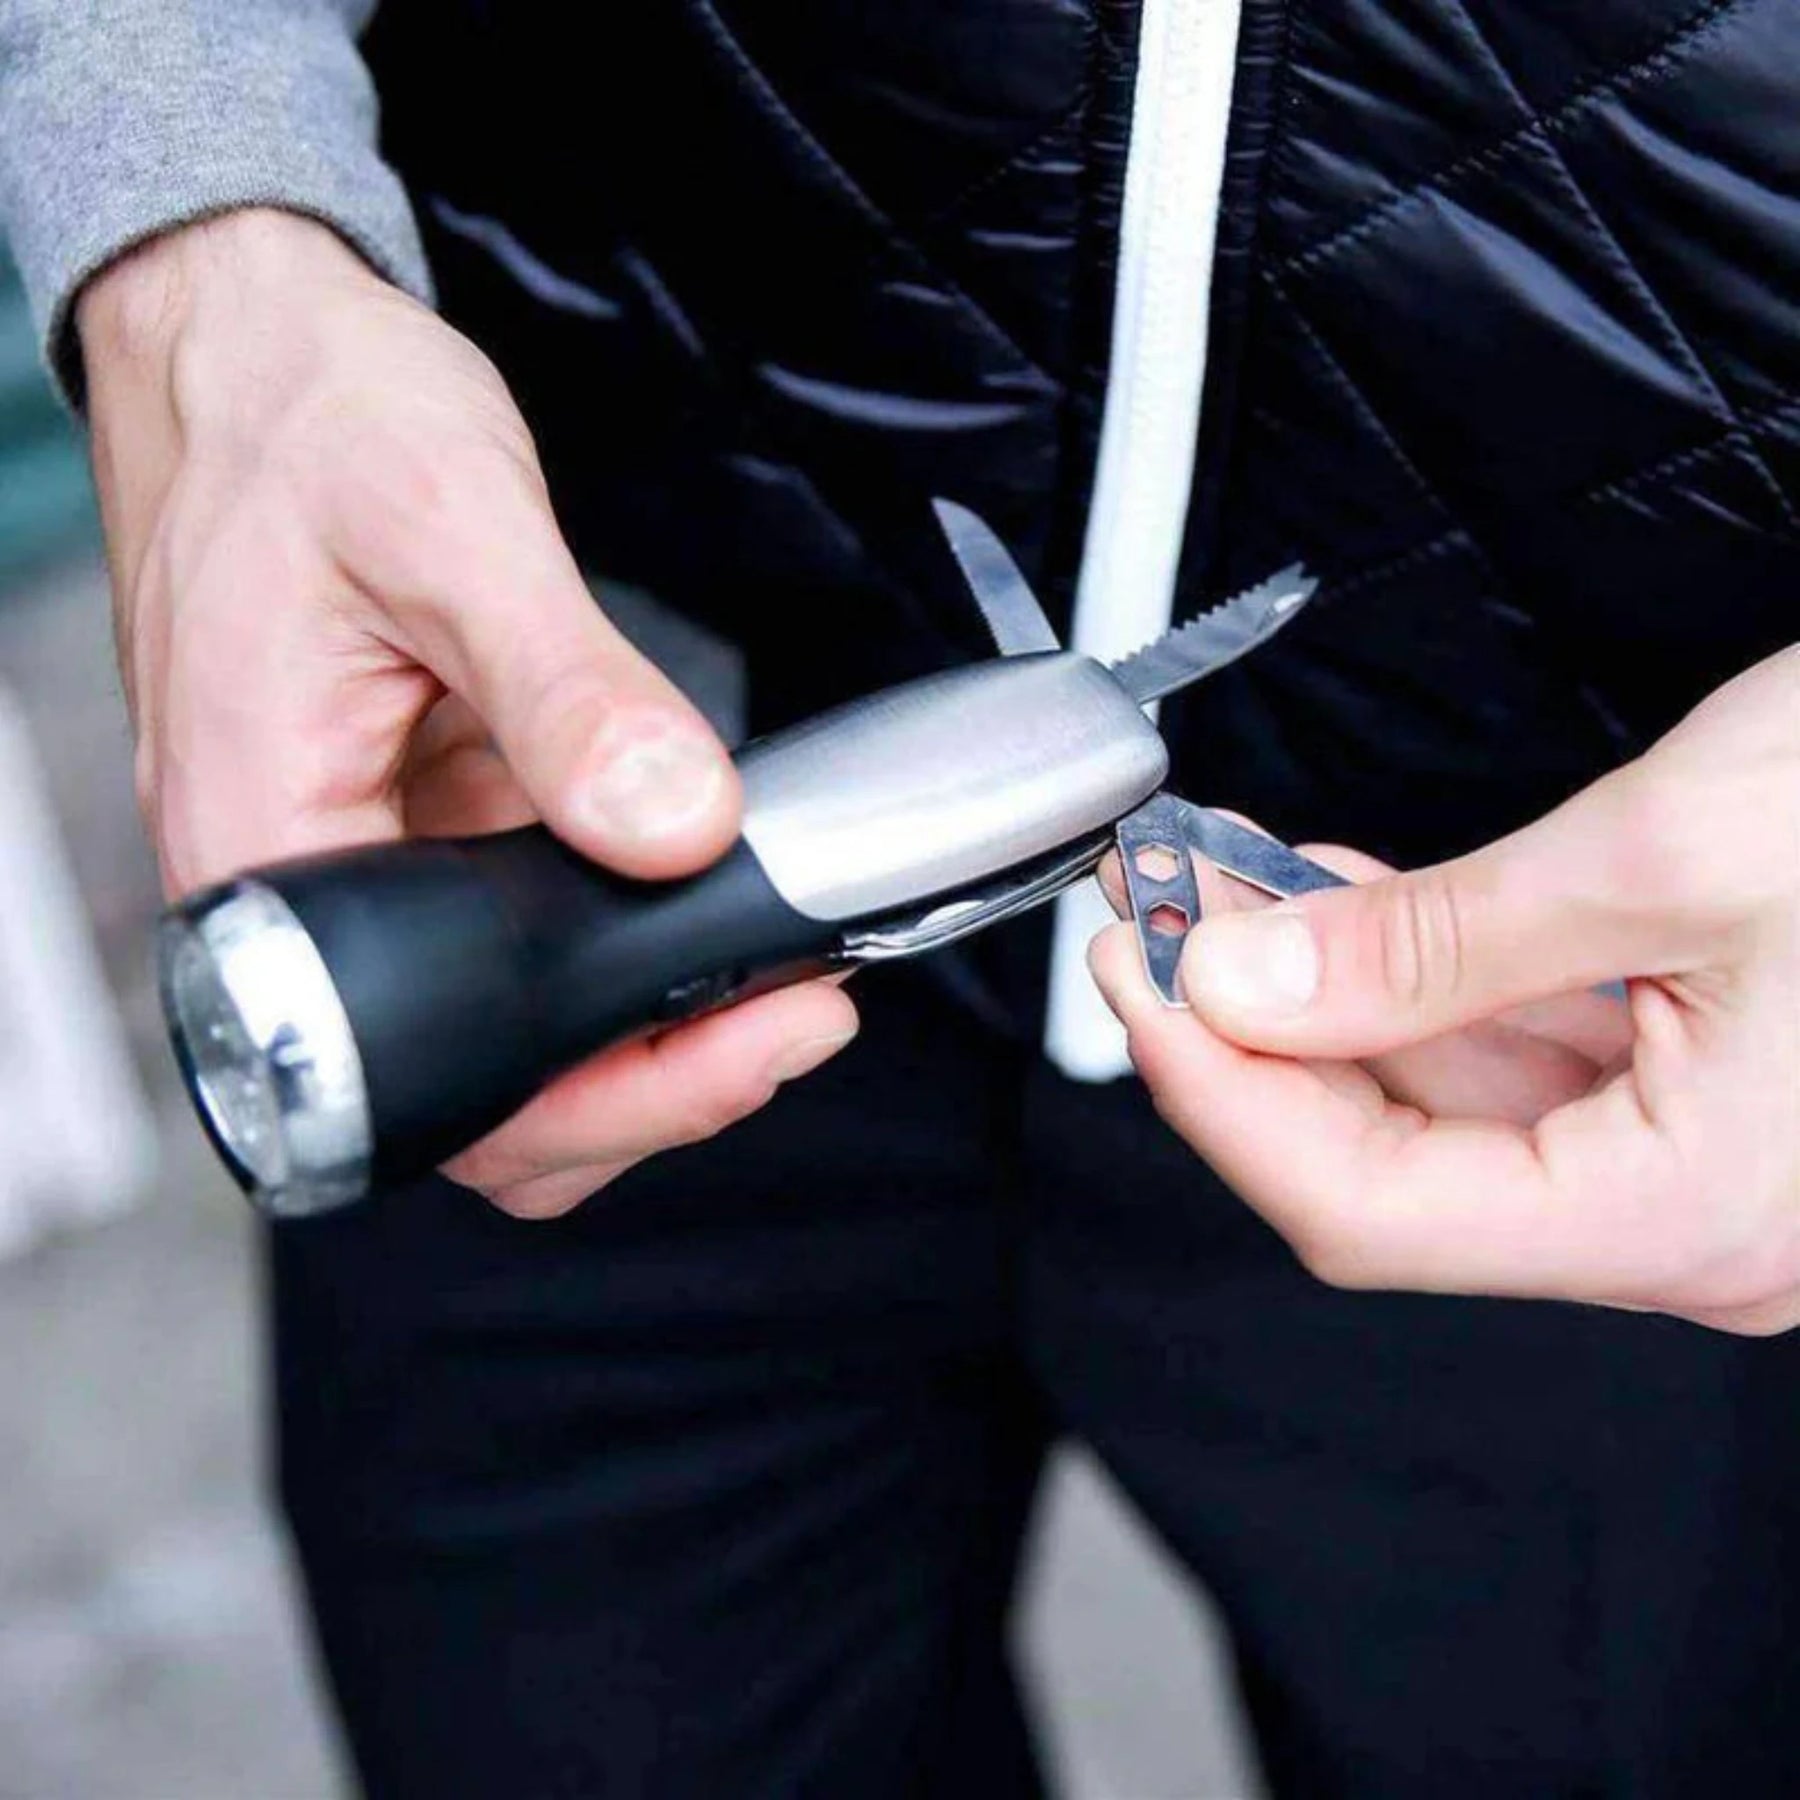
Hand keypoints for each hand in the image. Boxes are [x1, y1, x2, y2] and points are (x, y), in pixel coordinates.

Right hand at [84, 209, 856, 1216]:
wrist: (248, 340)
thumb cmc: (298, 413)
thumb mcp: (450, 532)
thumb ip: (566, 694)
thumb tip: (674, 824)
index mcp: (266, 849)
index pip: (442, 1073)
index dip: (613, 1096)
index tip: (753, 1036)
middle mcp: (304, 889)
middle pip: (487, 1097)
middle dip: (653, 1080)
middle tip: (795, 1014)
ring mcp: (366, 862)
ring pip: (514, 1027)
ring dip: (647, 1018)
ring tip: (769, 958)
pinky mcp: (414, 825)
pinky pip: (524, 927)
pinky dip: (618, 932)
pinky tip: (693, 884)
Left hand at [1091, 647, 1799, 1332]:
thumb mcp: (1665, 856)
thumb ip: (1434, 944)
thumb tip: (1247, 983)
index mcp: (1692, 1213)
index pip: (1367, 1209)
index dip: (1219, 1098)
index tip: (1135, 982)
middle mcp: (1692, 1221)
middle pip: (1389, 1164)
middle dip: (1249, 1035)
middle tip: (1152, 915)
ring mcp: (1697, 1162)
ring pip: (1440, 1104)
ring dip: (1318, 996)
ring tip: (1219, 888)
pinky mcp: (1701, 1090)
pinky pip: (1513, 1057)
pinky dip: (1411, 981)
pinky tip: (1335, 903)